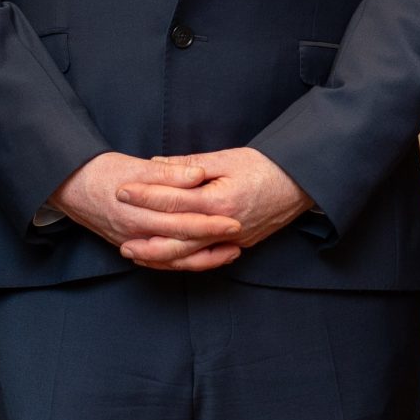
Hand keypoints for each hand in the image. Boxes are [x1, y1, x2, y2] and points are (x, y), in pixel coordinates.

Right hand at [51, 152, 240, 270]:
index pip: (183, 222)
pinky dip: (181, 262)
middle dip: (213, 243)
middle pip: (182, 244)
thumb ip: (168, 174)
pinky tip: (198, 258)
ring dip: (202, 258)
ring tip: (228, 253)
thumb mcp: (134, 167)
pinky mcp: (129, 246)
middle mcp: (136, 234)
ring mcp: (132, 243)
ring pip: (172, 260)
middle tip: (239, 237)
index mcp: (139, 213)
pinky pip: (159, 262)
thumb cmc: (102, 171)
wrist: (69, 186)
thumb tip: (198, 175)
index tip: (234, 221)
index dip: (210, 224)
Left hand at [118, 147, 311, 266]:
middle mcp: (225, 226)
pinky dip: (183, 261)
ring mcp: (233, 240)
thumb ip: (189, 164)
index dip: (146, 196)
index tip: (122, 191)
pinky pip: (205, 258)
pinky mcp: (239, 245)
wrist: (301, 183)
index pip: (174, 201)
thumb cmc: (265, 166)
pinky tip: (166, 259)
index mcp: (220, 201)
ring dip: (160, 257)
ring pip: (190, 256)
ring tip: (135, 252)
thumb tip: (155, 164)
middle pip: (178, 238)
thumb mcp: (227, 158)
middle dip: (146, 237)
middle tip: (118, 234)